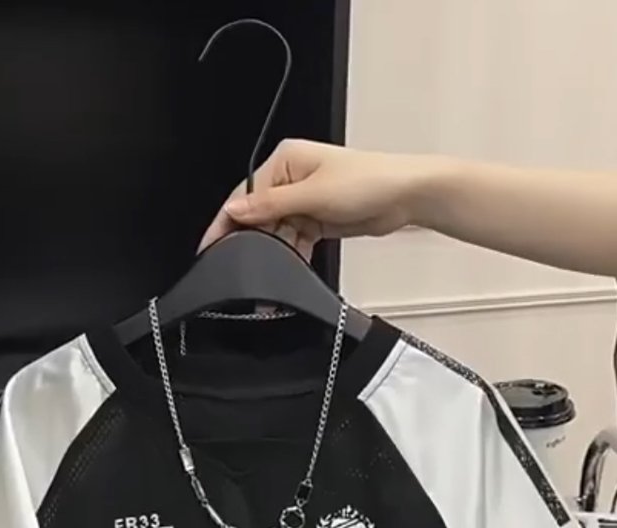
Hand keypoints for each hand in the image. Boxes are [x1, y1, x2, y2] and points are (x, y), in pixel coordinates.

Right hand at [199, 139, 440, 256]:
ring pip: (275, 232)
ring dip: (272, 253)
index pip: (245, 194)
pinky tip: (286, 270)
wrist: (405, 197)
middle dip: (251, 242)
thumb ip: (270, 206)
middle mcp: (291, 179)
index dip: (227, 221)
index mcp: (285, 161)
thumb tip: (234, 210)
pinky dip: (290, 256)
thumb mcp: (312, 195)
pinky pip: (293, 241)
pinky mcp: (316, 220)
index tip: (211, 245)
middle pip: (257, 216)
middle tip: (238, 268)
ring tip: (266, 276)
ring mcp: (304, 201)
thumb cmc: (368, 182)